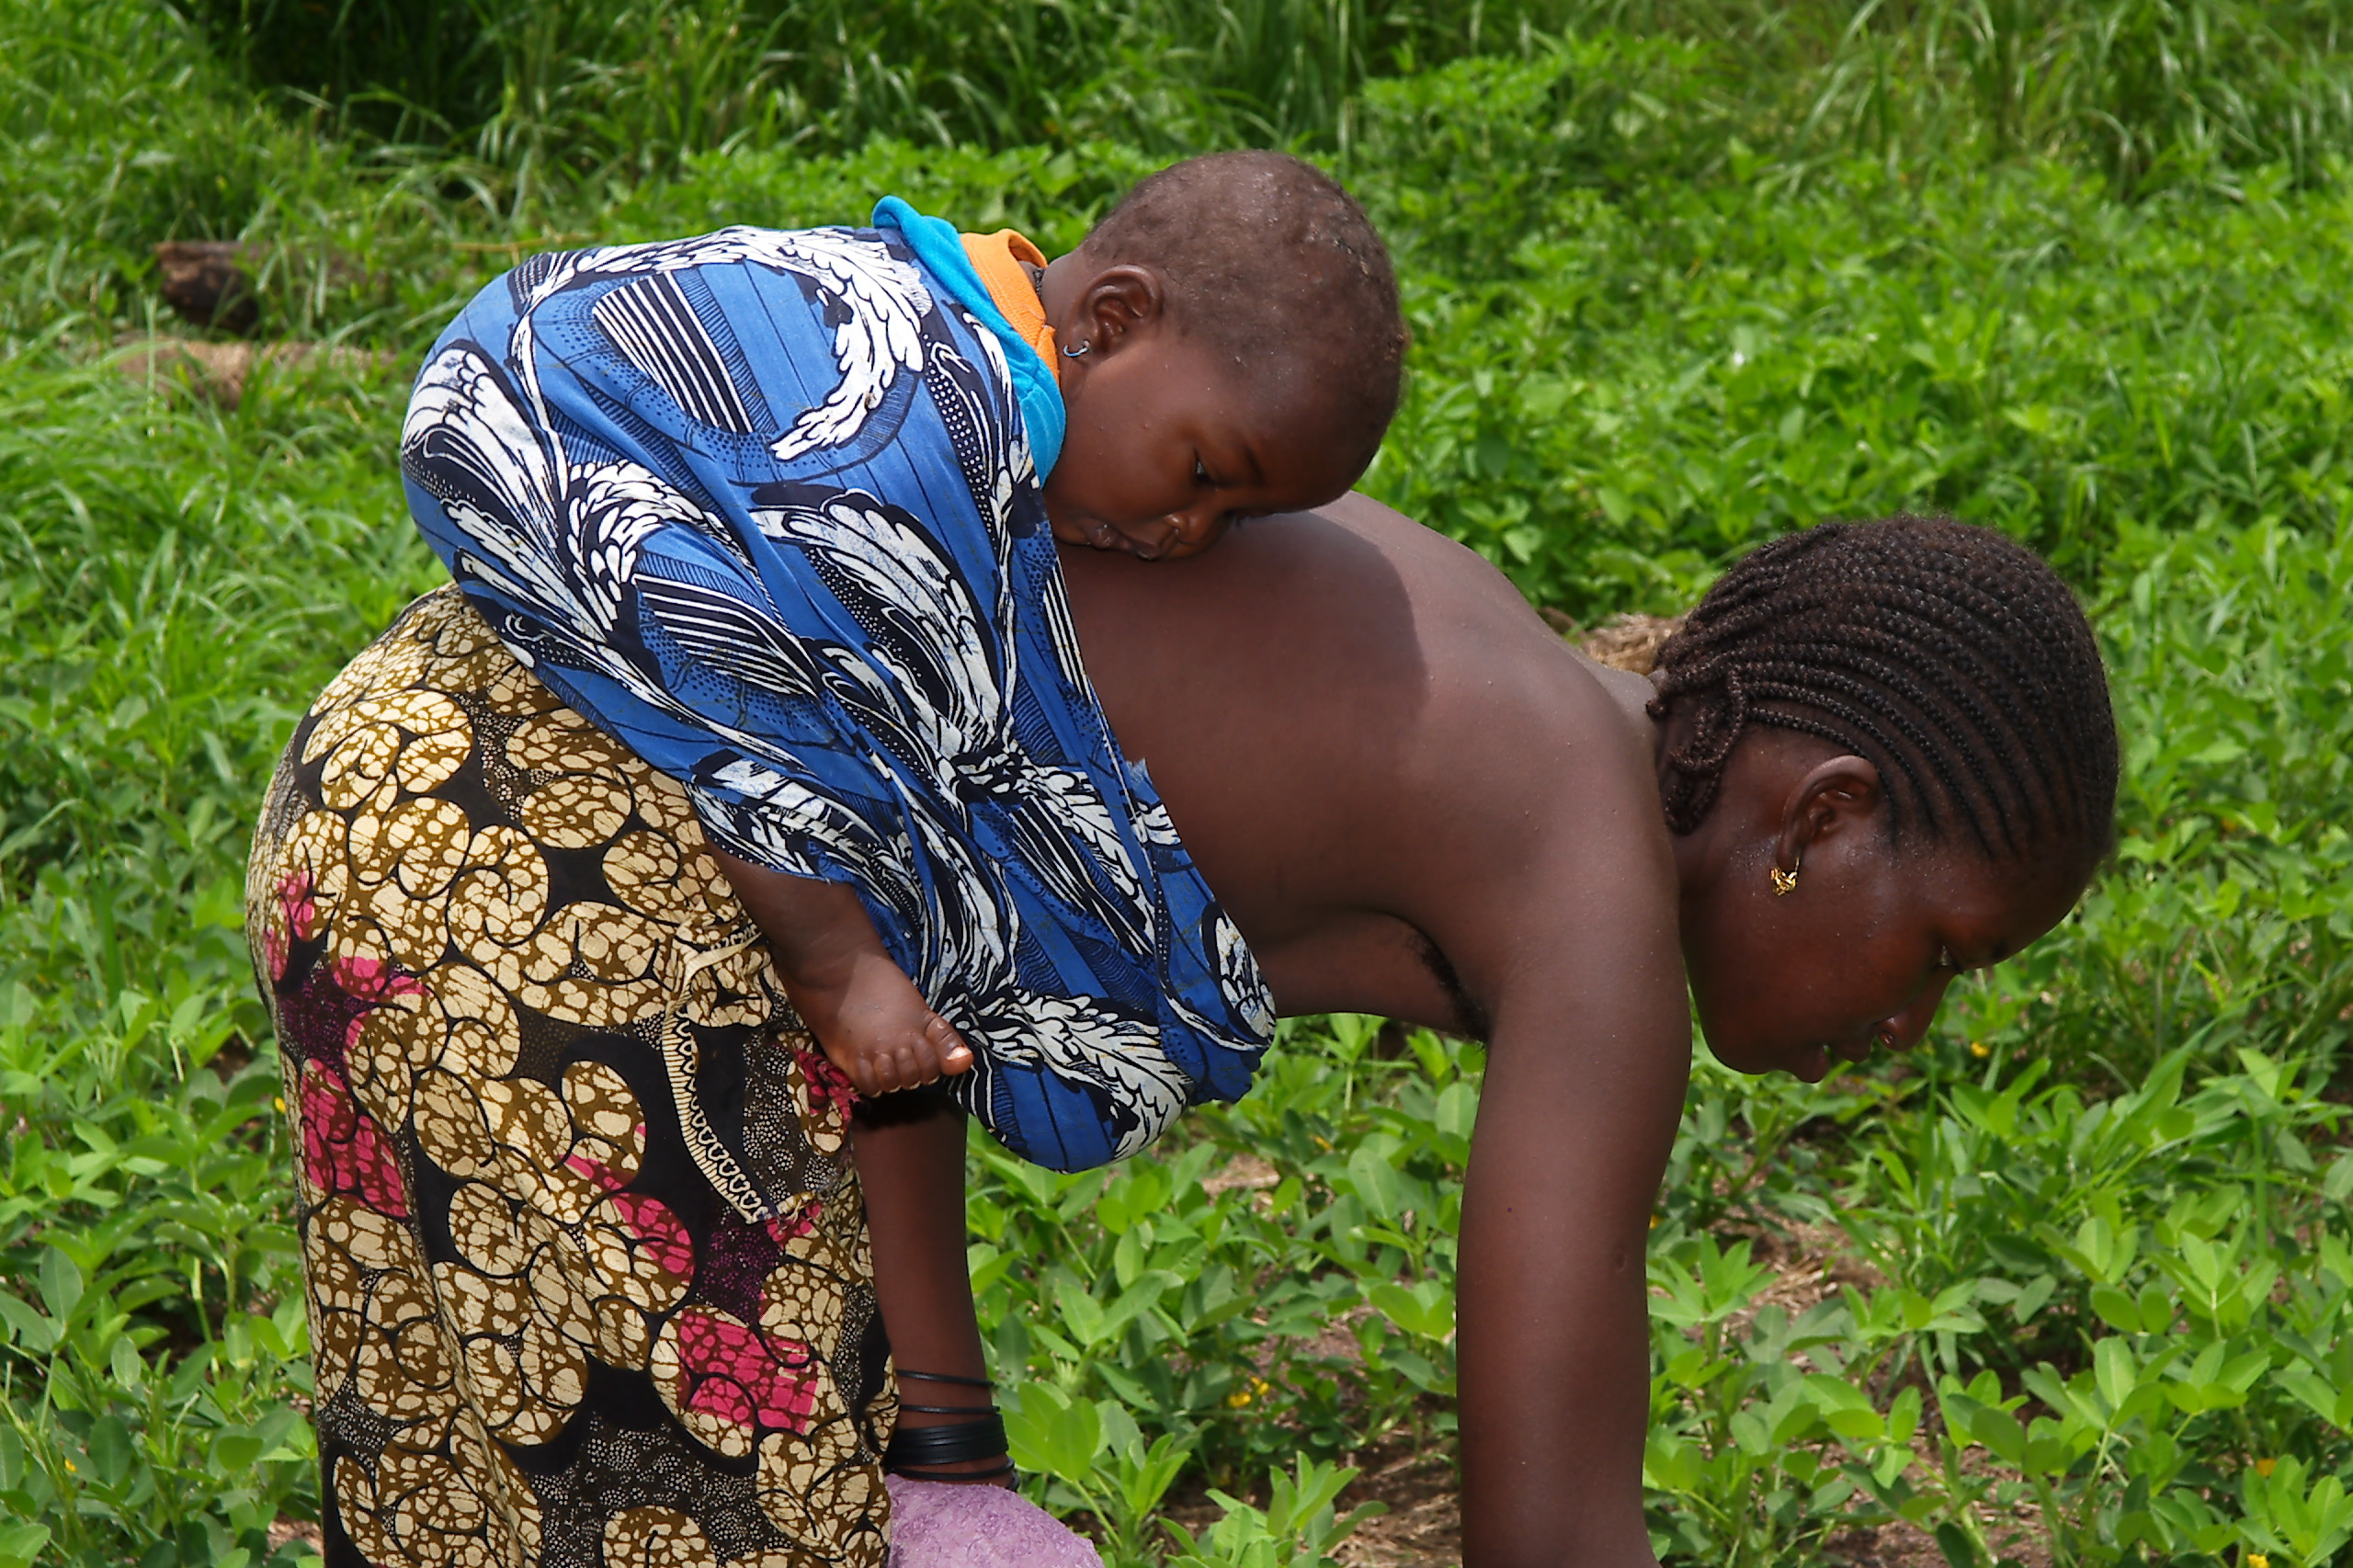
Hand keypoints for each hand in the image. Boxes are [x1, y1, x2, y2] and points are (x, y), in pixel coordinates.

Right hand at [808, 951, 973, 1097]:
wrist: (843, 975)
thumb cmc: (884, 989)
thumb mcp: (922, 1011)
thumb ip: (945, 1040)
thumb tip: (967, 1063)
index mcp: (919, 1033)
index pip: (934, 1070)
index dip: (928, 1067)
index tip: (917, 1055)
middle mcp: (898, 1047)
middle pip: (912, 1080)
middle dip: (909, 1074)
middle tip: (898, 1057)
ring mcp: (874, 1054)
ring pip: (891, 1085)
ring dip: (890, 1079)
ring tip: (884, 1063)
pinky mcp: (851, 1059)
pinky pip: (868, 1086)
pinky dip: (871, 1083)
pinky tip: (870, 1068)